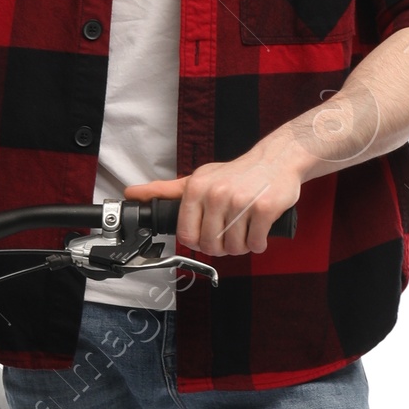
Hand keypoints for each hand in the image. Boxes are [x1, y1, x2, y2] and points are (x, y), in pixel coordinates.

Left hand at [126, 136, 306, 258]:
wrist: (276, 160)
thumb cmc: (237, 173)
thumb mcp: (198, 178)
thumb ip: (165, 190)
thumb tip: (132, 193)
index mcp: (196, 188)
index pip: (187, 235)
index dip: (197, 243)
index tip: (207, 238)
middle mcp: (216, 194)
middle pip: (211, 245)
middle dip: (221, 248)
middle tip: (229, 237)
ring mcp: (241, 202)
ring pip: (234, 247)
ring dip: (241, 247)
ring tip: (244, 231)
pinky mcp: (264, 209)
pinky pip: (256, 243)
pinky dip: (258, 244)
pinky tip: (258, 232)